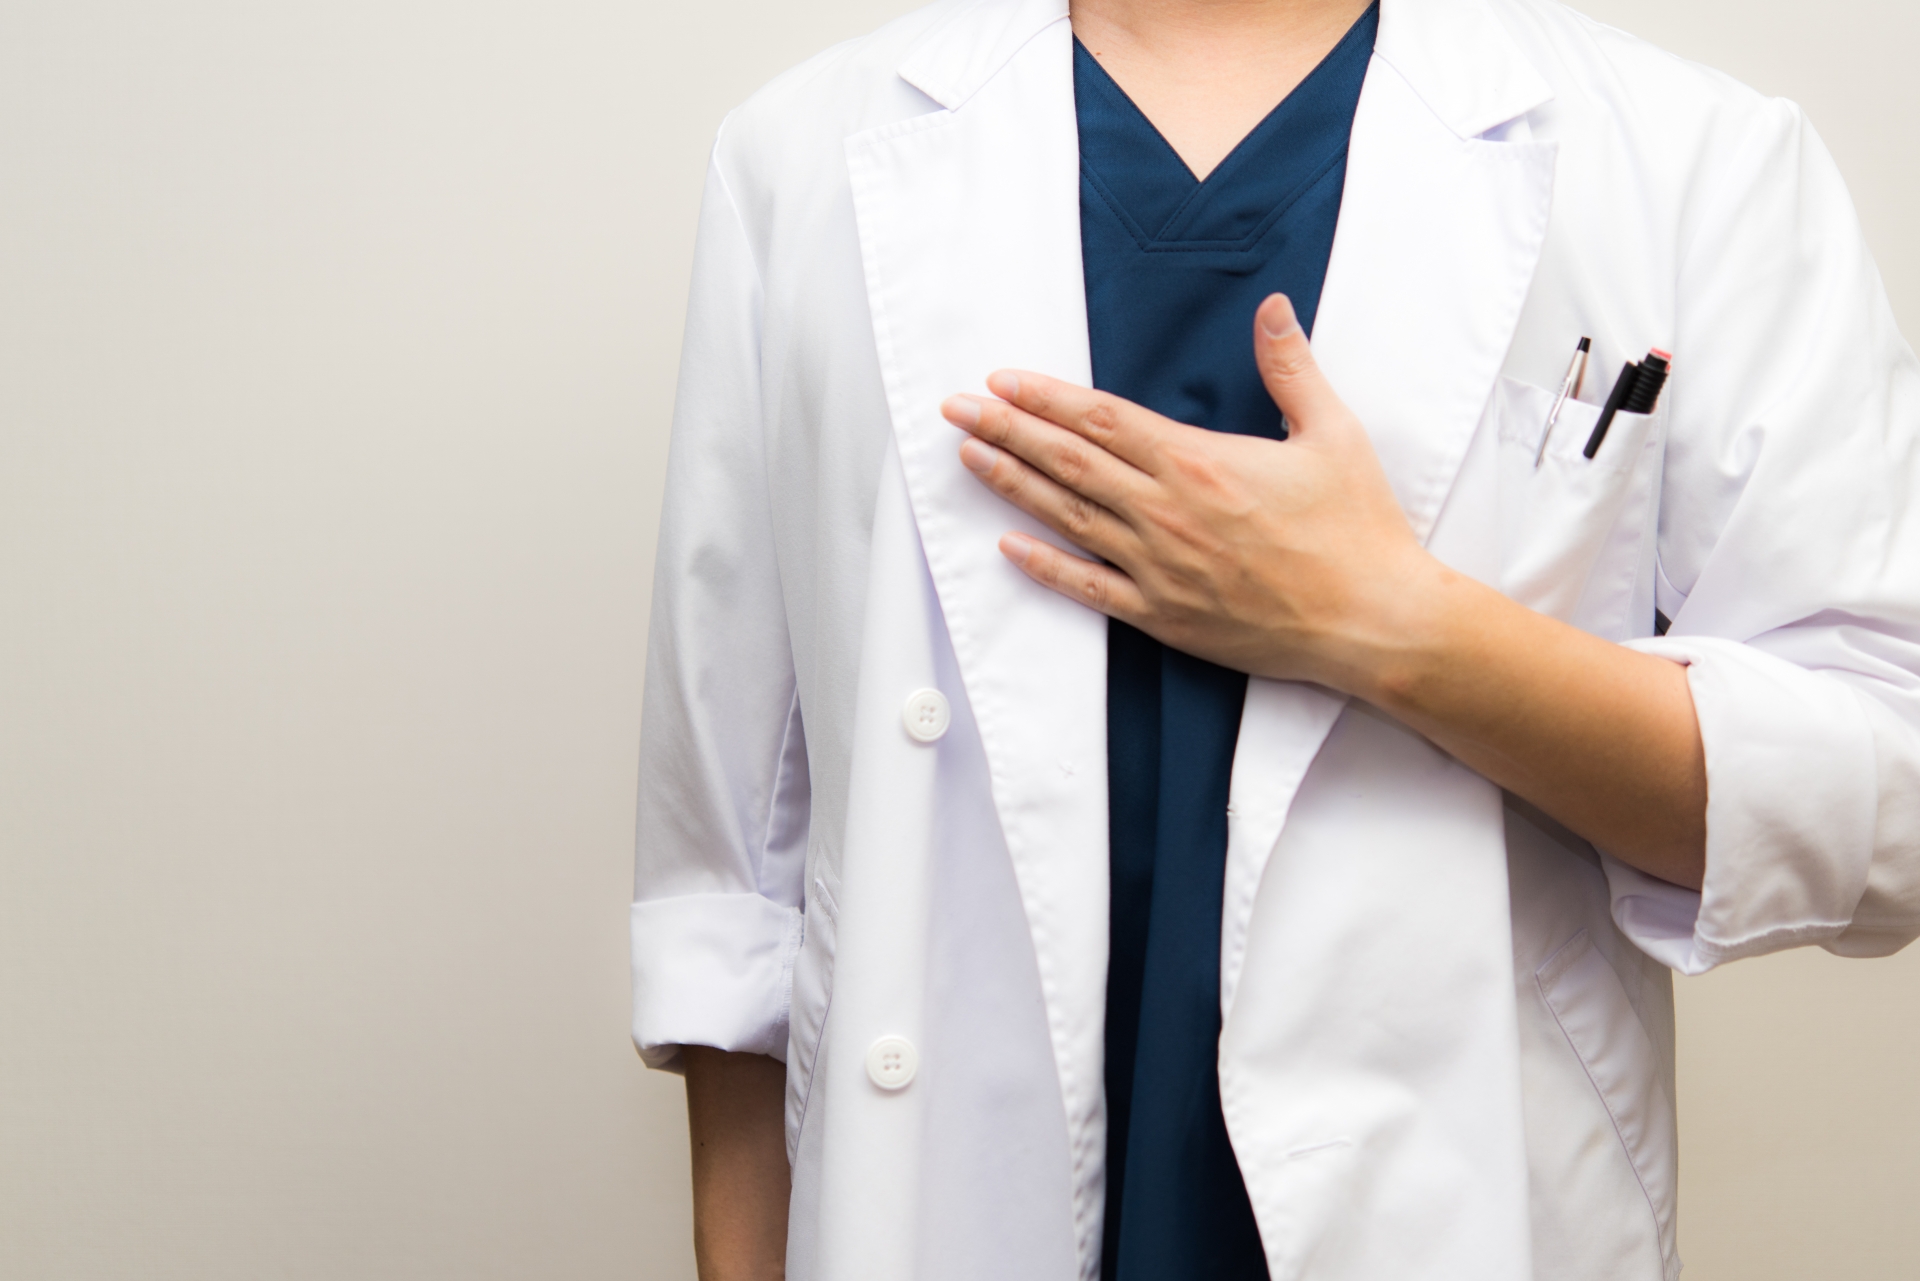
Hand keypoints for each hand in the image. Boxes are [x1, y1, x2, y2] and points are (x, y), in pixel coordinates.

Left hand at [939, 292, 1440, 695]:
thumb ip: (1291, 367)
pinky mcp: (1163, 616)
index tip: (1002, 382)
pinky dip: (1045, 566)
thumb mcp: (1333, 433)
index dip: (1044, 398)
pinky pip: (1089, 588)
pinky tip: (1009, 545)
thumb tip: (1272, 308)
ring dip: (1012, 485)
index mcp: (1200, 463)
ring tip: (968, 458)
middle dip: (1005, 431)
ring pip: (1067, 517)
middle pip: (1067, 462)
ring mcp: (1159, 568)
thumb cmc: (1357, 529)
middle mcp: (1167, 513)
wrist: (1372, 621)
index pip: (1101, 419)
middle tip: (956, 411)